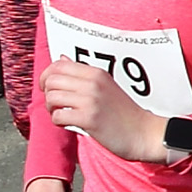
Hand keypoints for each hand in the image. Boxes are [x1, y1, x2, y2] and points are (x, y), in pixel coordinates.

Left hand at [39, 60, 167, 163]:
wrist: (144, 132)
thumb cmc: (124, 112)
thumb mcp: (106, 85)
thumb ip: (83, 73)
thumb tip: (62, 58)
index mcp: (97, 73)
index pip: (59, 65)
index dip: (46, 76)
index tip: (49, 88)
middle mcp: (93, 83)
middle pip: (51, 81)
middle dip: (47, 93)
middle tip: (56, 104)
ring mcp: (91, 100)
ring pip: (51, 98)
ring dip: (51, 109)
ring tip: (63, 114)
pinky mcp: (88, 118)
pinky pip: (57, 116)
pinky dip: (58, 122)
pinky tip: (69, 124)